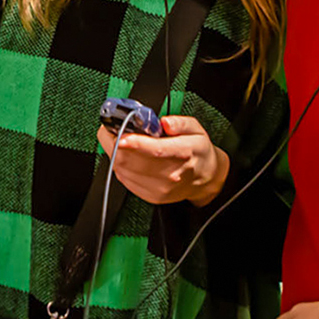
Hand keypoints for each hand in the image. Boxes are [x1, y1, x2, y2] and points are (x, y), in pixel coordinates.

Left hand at [95, 115, 228, 206]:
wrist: (205, 178)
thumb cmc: (198, 152)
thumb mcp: (196, 129)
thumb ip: (180, 122)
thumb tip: (165, 122)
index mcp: (184, 153)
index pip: (157, 150)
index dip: (136, 142)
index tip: (121, 135)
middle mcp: (170, 173)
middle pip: (133, 160)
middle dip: (115, 142)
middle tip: (113, 129)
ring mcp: (159, 188)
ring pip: (123, 170)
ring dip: (115, 153)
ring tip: (121, 141)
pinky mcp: (151, 196)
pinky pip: (124, 179)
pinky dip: (120, 165)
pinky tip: (128, 157)